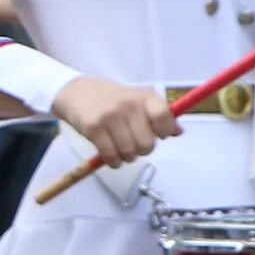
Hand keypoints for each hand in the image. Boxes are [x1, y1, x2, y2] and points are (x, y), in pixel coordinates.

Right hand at [51, 76, 180, 167]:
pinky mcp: (93, 129)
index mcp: (144, 97)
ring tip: (121, 149)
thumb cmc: (112, 99)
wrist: (76, 92)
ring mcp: (110, 117)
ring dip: (127, 157)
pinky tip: (111, 156)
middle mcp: (129, 105)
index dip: (163, 132)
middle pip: (147, 144)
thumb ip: (160, 116)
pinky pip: (111, 156)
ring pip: (129, 153)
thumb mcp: (138, 100)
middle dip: (142, 150)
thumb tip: (178, 132)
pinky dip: (114, 162)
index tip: (157, 134)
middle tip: (134, 144)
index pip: (164, 117)